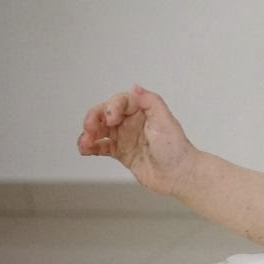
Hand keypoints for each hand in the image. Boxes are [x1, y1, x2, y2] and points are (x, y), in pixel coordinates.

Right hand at [78, 85, 195, 195]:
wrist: (179, 176)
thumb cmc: (176, 149)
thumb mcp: (165, 121)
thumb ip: (151, 102)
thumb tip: (136, 86)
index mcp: (143, 111)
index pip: (120, 102)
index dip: (111, 107)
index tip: (111, 119)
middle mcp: (132, 122)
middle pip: (105, 114)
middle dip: (94, 119)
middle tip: (89, 128)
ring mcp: (125, 137)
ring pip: (100, 130)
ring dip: (89, 134)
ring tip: (85, 142)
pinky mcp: (121, 152)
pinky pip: (101, 147)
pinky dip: (91, 147)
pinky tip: (85, 149)